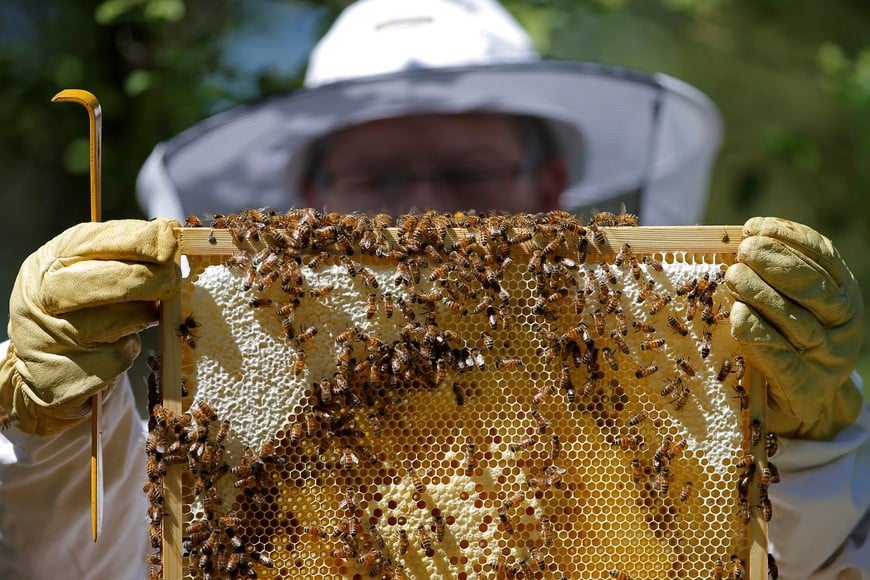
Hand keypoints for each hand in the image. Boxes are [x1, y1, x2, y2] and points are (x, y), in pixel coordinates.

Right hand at [0, 219, 178, 434]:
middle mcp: (44, 295)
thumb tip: (171, 239)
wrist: (42, 362)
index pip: (97, 242)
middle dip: (149, 278)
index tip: (171, 243)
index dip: (140, 241)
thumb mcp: (88, 269)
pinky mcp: (63, 373)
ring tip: (145, 312)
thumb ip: (124, 253)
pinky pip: (116, 356)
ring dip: (141, 316)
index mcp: (50, 260)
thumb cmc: (79, 305)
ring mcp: (50, 336)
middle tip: (172, 279)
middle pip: (105, 281)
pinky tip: (121, 342)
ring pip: (114, 321)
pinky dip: (129, 348)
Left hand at [725, 217, 864, 439]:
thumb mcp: (793, 304)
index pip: (823, 258)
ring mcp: (826, 359)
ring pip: (796, 320)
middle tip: (742, 252)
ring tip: (733, 276)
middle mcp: (842, 326)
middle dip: (774, 263)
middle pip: (812, 287)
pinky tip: (739, 318)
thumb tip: (744, 236)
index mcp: (845, 297)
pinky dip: (759, 335)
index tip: (754, 227)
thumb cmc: (787, 343)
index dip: (787, 238)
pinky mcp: (804, 389)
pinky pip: (781, 359)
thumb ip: (778, 275)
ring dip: (760, 293)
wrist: (805, 406)